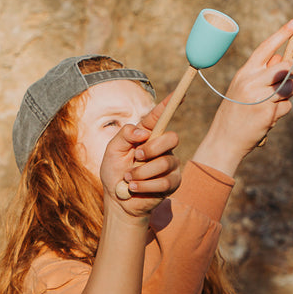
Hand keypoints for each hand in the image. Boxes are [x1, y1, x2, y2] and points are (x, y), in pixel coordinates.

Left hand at [100, 97, 181, 217]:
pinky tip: (135, 188)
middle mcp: (161, 147)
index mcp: (146, 135)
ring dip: (141, 173)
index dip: (170, 104)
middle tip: (136, 157)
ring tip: (129, 179)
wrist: (118, 201)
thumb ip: (124, 135)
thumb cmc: (114, 173)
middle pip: (171, 137)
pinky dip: (145, 186)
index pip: (159, 117)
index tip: (180, 93)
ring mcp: (170, 164)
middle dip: (152, 149)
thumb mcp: (112, 151)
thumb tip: (144, 132)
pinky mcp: (173, 181)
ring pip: (165, 162)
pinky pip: (165, 181)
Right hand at [195, 20, 292, 176]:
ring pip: (289, 87)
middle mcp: (251, 82)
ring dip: (288, 95)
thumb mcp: (243, 89)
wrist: (224, 141)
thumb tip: (282, 58)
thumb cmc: (235, 113)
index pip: (265, 49)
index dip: (281, 34)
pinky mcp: (268, 112)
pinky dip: (281, 111)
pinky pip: (286, 106)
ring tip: (273, 104)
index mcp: (244, 74)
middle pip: (285, 66)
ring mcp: (260, 97)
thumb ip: (261, 74)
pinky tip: (268, 118)